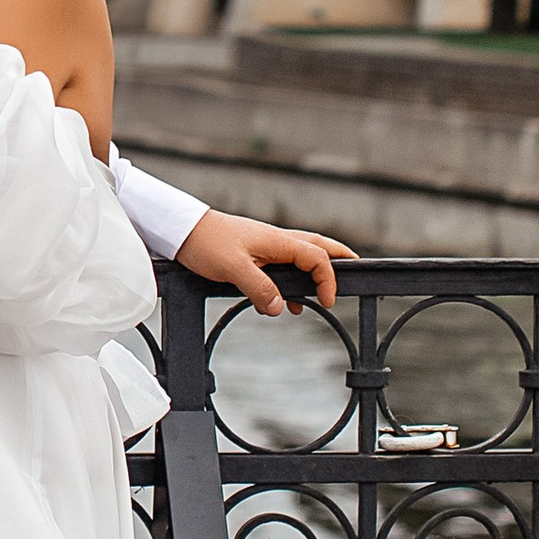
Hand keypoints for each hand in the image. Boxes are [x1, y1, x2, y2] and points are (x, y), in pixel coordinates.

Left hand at [175, 208, 352, 316]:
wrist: (182, 231)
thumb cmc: (206, 243)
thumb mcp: (233, 268)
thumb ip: (259, 288)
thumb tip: (280, 308)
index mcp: (277, 241)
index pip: (317, 257)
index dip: (328, 279)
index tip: (326, 301)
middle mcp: (276, 240)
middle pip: (317, 247)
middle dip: (339, 258)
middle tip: (356, 269)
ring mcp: (265, 246)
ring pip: (301, 255)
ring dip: (315, 271)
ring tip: (322, 294)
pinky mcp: (253, 253)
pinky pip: (282, 266)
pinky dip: (291, 281)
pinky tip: (286, 302)